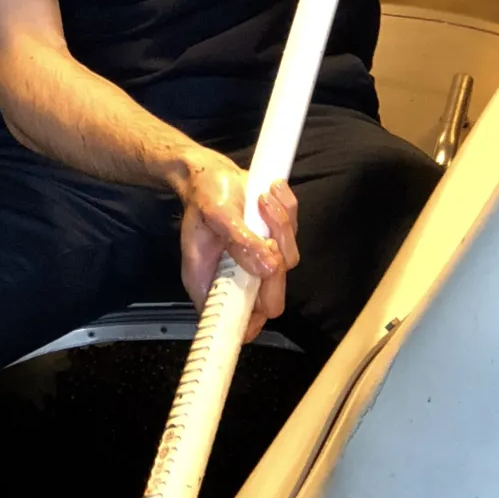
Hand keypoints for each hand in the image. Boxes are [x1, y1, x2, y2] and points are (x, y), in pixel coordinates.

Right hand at [175, 155, 298, 341]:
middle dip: (274, 265)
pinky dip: (287, 210)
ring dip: (280, 227)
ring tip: (262, 199)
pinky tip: (269, 193)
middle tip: (265, 237)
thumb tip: (268, 266)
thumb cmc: (203, 196)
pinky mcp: (276, 241)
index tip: (257, 290)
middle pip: (272, 299)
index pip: (239, 324)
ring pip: (288, 261)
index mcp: (214, 284)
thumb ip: (240, 242)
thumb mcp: (216, 215)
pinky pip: (294, 234)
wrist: (210, 173)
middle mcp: (240, 279)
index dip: (252, 320)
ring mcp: (260, 261)